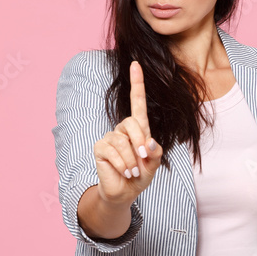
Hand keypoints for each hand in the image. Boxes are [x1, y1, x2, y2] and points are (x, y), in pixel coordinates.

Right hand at [92, 60, 163, 206]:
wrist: (126, 191)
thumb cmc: (141, 174)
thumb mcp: (154, 162)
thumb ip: (156, 151)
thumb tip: (149, 142)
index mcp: (138, 128)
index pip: (137, 102)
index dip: (136, 83)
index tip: (136, 64)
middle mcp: (123, 129)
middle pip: (131, 123)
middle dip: (140, 142)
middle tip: (143, 158)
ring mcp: (110, 138)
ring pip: (123, 142)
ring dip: (132, 160)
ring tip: (133, 171)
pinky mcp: (100, 148)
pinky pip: (113, 152)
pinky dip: (123, 165)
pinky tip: (125, 172)